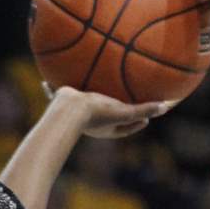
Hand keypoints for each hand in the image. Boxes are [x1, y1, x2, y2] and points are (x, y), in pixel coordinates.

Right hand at [46, 84, 169, 137]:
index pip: (125, 128)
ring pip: (80, 104)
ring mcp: (75, 112)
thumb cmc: (97, 114)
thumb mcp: (123, 111)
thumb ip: (144, 109)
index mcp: (106, 127)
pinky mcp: (61, 102)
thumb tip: (166, 107)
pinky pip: (54, 93)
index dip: (136, 123)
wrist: (70, 111)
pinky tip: (43, 81)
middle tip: (123, 102)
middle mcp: (91, 121)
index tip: (146, 118)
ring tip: (86, 88)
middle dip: (112, 110)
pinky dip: (49, 89)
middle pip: (104, 116)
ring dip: (84, 98)